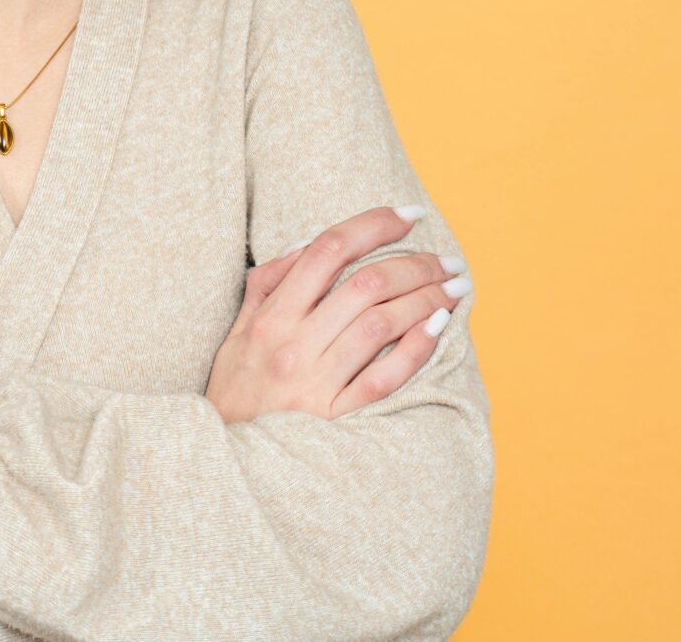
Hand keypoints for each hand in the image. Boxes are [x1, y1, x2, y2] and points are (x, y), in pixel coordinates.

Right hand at [206, 205, 469, 423]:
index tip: (407, 215)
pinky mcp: (337, 418)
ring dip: (425, 299)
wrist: (227, 465)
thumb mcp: (236, 335)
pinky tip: (439, 327)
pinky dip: (416, 348)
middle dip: (413, 263)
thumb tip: (306, 246)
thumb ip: (267, 287)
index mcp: (270, 317)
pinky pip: (385, 378)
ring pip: (381, 324)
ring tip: (453, 287)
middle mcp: (293, 344)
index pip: (326, 251)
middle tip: (445, 259)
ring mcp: (317, 382)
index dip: (372, 225)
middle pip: (364, 284)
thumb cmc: (235, 395)